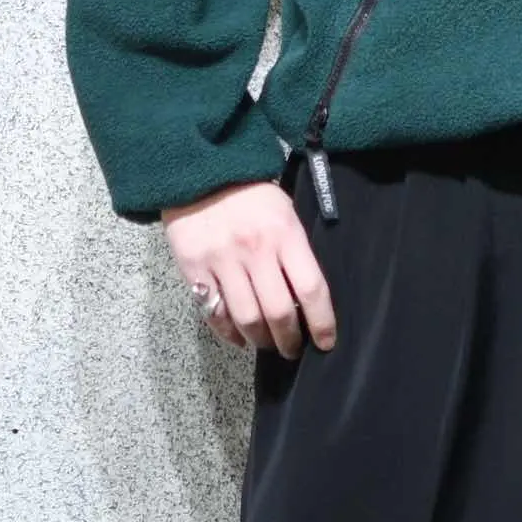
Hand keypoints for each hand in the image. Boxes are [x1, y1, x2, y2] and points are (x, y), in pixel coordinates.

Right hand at [161, 178, 336, 357]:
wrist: (201, 172)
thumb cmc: (252, 193)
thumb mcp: (285, 211)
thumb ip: (295, 249)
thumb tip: (306, 295)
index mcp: (285, 234)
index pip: (311, 288)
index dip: (322, 321)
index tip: (327, 342)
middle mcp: (255, 251)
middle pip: (278, 312)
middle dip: (289, 339)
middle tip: (293, 349)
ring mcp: (222, 261)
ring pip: (246, 318)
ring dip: (261, 340)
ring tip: (268, 344)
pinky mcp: (194, 269)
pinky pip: (214, 312)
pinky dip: (229, 333)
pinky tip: (240, 337)